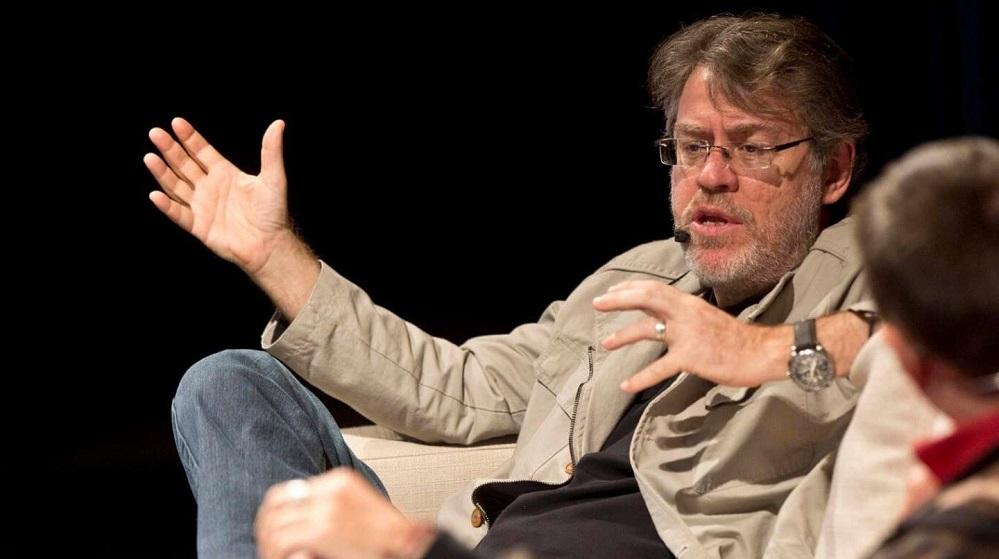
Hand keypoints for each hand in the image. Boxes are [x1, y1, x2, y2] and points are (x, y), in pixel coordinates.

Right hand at [144, 117, 293, 274]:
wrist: (271, 245)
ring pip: (177, 186)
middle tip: (156, 133)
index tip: (177, 123)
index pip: (202, 151)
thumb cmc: (273, 213)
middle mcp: (210, 187)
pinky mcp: (199, 226)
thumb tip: (279, 124)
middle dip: (170, 149)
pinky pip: (179, 214)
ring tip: (150, 157)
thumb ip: (271, 151)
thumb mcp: (274, 178)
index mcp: (225, 173)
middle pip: (185, 164)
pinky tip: (156, 195)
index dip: (190, 138)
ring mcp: (202, 206)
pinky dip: (167, 206)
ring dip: (163, 173)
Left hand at [255, 469, 435, 558]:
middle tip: (267, 546)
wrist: (409, 546)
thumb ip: (332, 509)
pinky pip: (283, 540)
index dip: (275, 512)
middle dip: (266, 526)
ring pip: (275, 523)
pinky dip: (276, 553)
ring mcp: (326, 507)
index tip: (271, 529)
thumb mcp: (360, 513)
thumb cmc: (387, 539)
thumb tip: (300, 521)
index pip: (291, 489)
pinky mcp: (323, 529)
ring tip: (273, 556)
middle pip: (277, 502)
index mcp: (341, 480)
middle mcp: (331, 488)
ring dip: (269, 544)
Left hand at [593, 280, 785, 391]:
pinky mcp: (691, 357)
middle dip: (618, 299)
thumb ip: (685, 316)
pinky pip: (659, 368)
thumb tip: (665, 318)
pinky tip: (626, 384)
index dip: (630, 287)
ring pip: (648, 330)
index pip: (654, 288)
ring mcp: (687, 335)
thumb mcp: (706, 318)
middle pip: (646, 299)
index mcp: (689, 303)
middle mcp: (685, 313)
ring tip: (605, 344)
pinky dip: (640, 377)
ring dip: (623, 336)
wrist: (762, 352)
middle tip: (598, 303)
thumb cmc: (736, 339)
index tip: (612, 290)